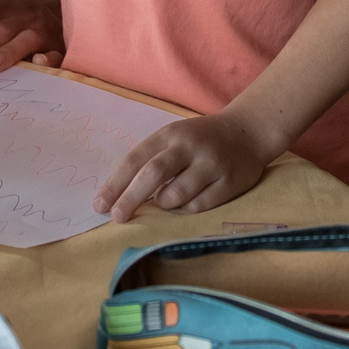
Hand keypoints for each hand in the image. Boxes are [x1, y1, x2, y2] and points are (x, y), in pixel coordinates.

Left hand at [95, 112, 269, 220]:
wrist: (248, 131)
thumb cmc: (200, 139)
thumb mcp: (174, 138)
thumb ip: (151, 160)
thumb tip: (120, 195)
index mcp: (170, 134)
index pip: (136, 159)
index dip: (115, 184)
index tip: (100, 205)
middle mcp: (190, 146)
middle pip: (153, 174)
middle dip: (131, 198)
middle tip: (118, 217)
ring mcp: (211, 164)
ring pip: (177, 194)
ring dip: (163, 204)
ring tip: (164, 202)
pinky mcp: (230, 182)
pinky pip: (200, 205)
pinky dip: (186, 209)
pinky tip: (186, 203)